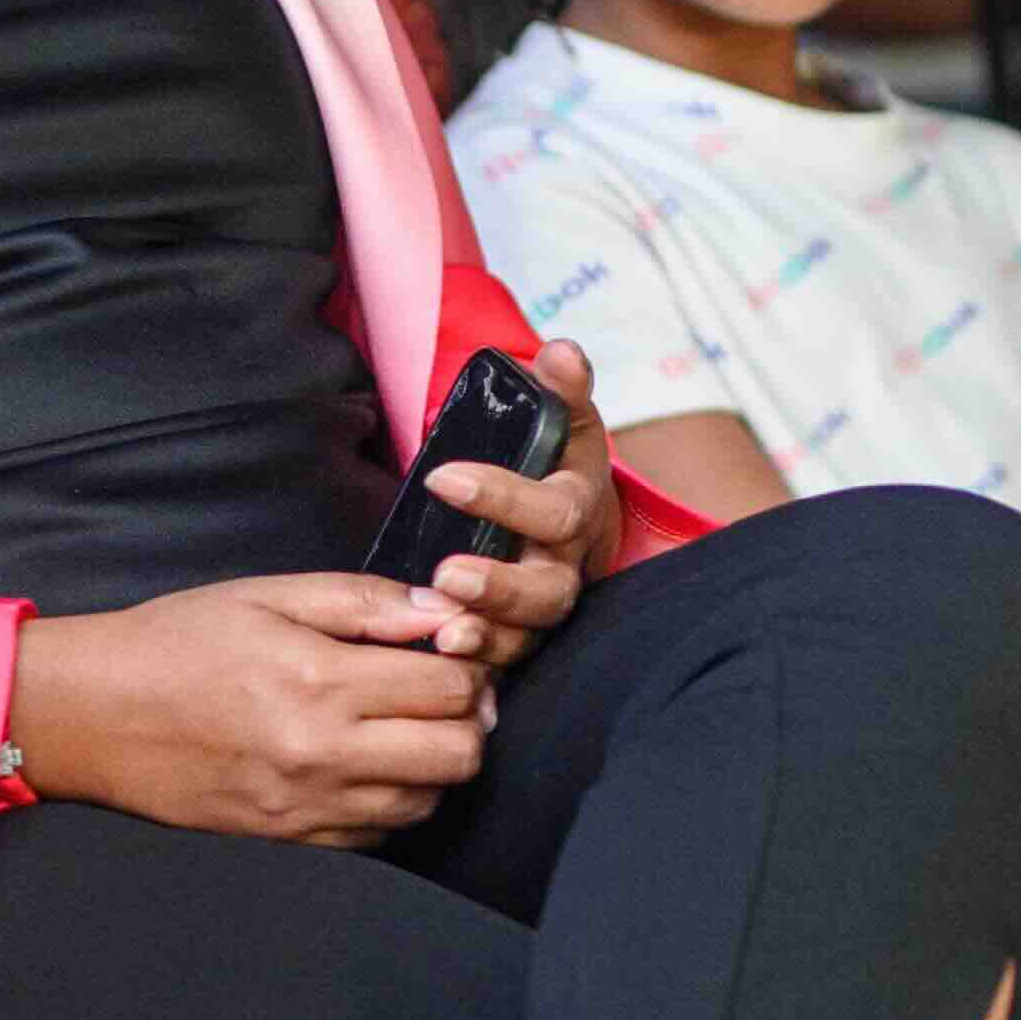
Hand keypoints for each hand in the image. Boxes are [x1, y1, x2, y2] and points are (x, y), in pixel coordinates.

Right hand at [10, 572, 495, 843]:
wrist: (92, 715)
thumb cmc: (174, 643)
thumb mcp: (268, 595)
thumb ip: (364, 601)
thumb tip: (445, 613)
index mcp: (319, 679)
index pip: (451, 686)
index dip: (466, 664)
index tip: (448, 651)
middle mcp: (321, 751)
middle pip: (458, 754)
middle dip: (466, 720)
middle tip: (441, 694)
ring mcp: (306, 804)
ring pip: (427, 801)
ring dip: (433, 765)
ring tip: (403, 729)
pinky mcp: (288, 837)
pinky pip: (379, 835)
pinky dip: (392, 803)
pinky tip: (366, 767)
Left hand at [407, 334, 618, 695]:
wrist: (569, 521)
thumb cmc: (557, 465)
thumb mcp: (565, 422)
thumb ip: (563, 390)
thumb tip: (561, 353)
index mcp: (577, 510)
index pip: (553, 511)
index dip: (502, 496)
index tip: (443, 478)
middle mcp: (566, 567)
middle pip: (548, 591)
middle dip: (499, 586)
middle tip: (447, 575)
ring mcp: (543, 610)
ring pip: (527, 636)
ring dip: (487, 637)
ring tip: (445, 632)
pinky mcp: (519, 638)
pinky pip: (505, 664)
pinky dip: (479, 666)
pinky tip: (443, 659)